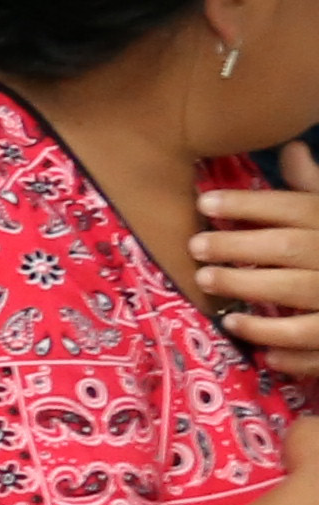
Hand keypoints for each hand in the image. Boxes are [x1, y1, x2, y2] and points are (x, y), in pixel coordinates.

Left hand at [192, 141, 318, 370]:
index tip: (204, 201)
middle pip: (287, 249)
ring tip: (218, 300)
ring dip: (253, 299)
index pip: (292, 207)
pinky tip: (264, 354)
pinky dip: (292, 355)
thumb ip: (315, 189)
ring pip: (299, 297)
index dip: (247, 203)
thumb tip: (292, 149)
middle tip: (196, 249)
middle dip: (237, 247)